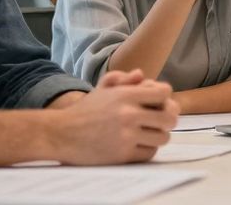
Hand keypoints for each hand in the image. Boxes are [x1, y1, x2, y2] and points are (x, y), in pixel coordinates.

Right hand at [51, 69, 178, 163]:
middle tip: (158, 121)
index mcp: (125, 95)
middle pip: (169, 118)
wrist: (61, 134)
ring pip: (163, 137)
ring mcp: (126, 136)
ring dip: (158, 136)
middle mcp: (128, 114)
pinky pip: (149, 153)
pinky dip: (147, 149)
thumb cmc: (85, 110)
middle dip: (167, 119)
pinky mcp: (122, 155)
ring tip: (148, 134)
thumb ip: (123, 78)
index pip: (164, 93)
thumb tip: (141, 75)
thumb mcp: (102, 89)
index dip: (164, 97)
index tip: (157, 103)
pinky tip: (138, 145)